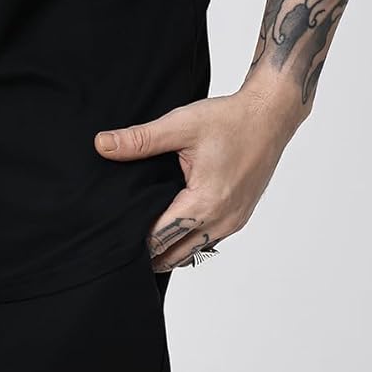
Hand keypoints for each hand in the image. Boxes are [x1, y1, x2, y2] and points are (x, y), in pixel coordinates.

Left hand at [94, 84, 304, 270]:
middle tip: (119, 237)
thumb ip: (139, 139)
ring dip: (167, 248)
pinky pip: (207, 242)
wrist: (270, 116)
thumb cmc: (229, 119)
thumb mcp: (179, 126)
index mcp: (205, 203)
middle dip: (147, 251)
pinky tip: (169, 226)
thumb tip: (102, 144)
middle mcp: (222, 221)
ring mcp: (234, 222)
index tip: (112, 232)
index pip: (159, 239)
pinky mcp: (239, 217)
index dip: (133, 239)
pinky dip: (186, 240)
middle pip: (173, 255)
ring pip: (191, 252)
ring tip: (140, 235)